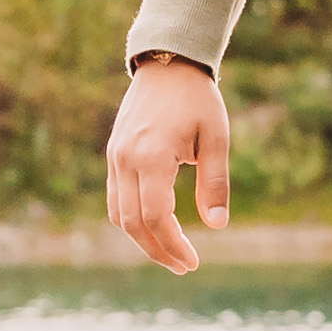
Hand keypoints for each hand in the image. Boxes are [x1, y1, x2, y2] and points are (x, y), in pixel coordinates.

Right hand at [107, 54, 230, 270]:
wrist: (167, 64)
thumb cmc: (197, 100)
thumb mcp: (216, 138)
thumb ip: (215, 182)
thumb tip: (217, 226)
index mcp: (152, 156)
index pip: (156, 217)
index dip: (173, 245)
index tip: (192, 262)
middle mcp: (126, 160)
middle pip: (133, 223)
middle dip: (157, 251)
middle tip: (183, 266)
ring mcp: (115, 158)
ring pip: (119, 215)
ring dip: (142, 239)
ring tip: (170, 252)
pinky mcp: (113, 155)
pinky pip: (115, 199)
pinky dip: (132, 220)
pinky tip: (155, 228)